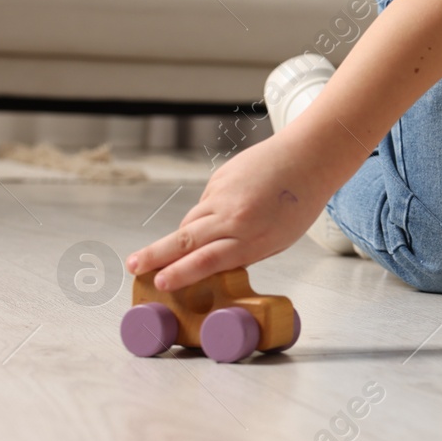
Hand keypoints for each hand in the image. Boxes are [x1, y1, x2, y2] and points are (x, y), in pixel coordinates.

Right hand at [125, 133, 333, 290]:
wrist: (307, 157)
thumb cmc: (299, 204)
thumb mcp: (277, 241)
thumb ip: (243, 253)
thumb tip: (211, 264)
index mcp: (252, 237)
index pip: (208, 260)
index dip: (181, 273)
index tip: (161, 283)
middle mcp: (234, 216)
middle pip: (185, 240)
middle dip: (155, 256)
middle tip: (134, 267)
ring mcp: (223, 195)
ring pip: (190, 221)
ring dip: (177, 238)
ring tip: (158, 254)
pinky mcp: (219, 178)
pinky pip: (204, 204)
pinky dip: (206, 213)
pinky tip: (221, 213)